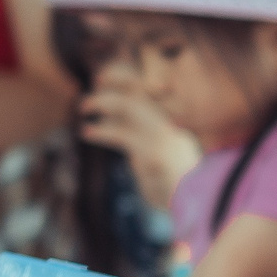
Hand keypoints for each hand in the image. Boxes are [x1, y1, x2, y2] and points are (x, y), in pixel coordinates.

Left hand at [79, 60, 201, 208]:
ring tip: (82, 107)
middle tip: (93, 84)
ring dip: (102, 102)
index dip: (123, 74)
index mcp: (173, 114)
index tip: (100, 77)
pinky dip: (101, 132)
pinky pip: (122, 134)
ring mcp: (164, 135)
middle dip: (114, 80)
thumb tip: (106, 112)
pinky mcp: (153, 153)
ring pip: (130, 106)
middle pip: (140, 87)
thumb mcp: (156, 147)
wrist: (194, 201)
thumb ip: (139, 129)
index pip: (147, 81)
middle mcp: (171, 119)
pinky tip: (87, 132)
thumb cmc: (172, 175)